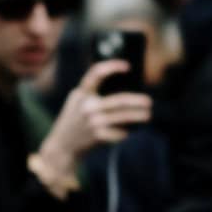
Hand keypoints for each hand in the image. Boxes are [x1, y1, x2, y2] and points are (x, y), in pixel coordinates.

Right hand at [37, 61, 153, 178]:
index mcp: (82, 92)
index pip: (96, 73)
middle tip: (148, 101)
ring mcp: (93, 122)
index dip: (112, 66)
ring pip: (122, 117)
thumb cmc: (75, 118)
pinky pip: (119, 132)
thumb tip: (126, 87)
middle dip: (136, 101)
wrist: (63, 144)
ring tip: (148, 115)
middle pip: (118, 100)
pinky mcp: (98, 136)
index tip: (127, 66)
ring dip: (137, 116)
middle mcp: (87, 106)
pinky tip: (130, 130)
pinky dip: (126, 131)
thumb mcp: (77, 100)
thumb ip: (92, 92)